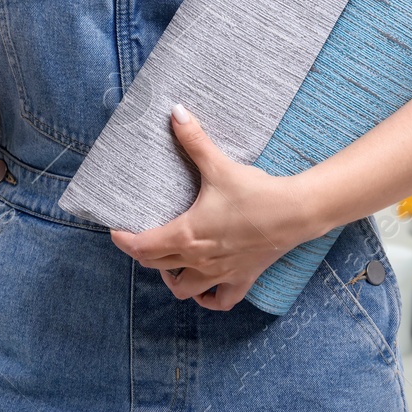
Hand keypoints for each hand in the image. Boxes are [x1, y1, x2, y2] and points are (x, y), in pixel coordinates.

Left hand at [109, 104, 315, 310]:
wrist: (296, 212)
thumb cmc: (255, 192)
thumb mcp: (219, 165)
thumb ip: (194, 140)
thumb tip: (176, 111)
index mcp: (187, 235)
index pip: (142, 247)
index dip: (124, 241)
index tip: (115, 231)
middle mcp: (199, 260)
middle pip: (157, 266)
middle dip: (144, 254)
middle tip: (141, 236)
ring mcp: (220, 274)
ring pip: (184, 289)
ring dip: (171, 278)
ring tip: (170, 262)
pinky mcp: (242, 278)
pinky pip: (220, 300)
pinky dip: (207, 298)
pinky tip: (203, 287)